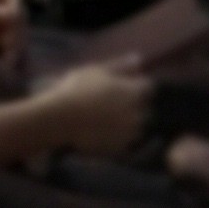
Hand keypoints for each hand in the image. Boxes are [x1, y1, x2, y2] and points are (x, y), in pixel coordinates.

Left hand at [0, 0, 22, 61]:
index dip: (17, 9)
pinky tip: (7, 61)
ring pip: (16, 31)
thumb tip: (17, 17)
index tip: (13, 24)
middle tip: (11, 45)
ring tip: (9, 57)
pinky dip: (10, 53)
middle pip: (18, 15)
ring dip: (17, 44)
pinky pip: (7, 45)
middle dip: (19, 30)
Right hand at [32, 63, 152, 157]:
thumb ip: (121, 66)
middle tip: (108, 104)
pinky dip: (117, 137)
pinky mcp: (122, 148)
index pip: (148, 87)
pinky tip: (100, 130)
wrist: (61, 120)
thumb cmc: (76, 90)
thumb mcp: (97, 71)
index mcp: (134, 92)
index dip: (135, 86)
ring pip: (136, 126)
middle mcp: (137, 113)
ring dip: (126, 122)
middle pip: (144, 108)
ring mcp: (131, 133)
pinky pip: (126, 142)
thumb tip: (139, 59)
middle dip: (132, 106)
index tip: (118, 87)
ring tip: (102, 118)